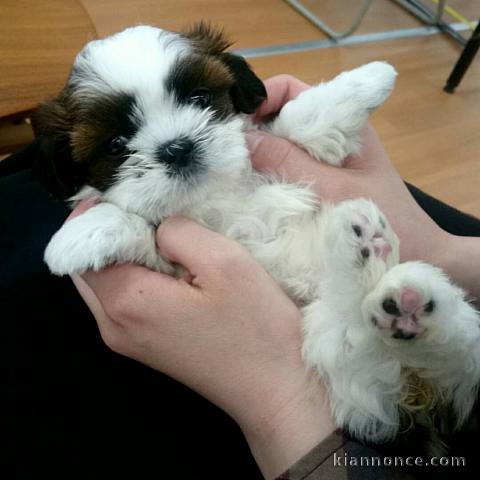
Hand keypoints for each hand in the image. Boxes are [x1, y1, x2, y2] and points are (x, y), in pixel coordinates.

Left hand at [71, 212, 333, 478]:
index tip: (127, 192)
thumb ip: (178, 232)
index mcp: (126, 301)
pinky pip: (121, 300)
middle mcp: (113, 325)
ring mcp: (126, 341)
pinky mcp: (144, 346)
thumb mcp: (224, 262)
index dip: (99, 214)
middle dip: (106, 232)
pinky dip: (132, 274)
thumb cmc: (256, 326)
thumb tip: (159, 227)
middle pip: (86, 266)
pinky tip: (168, 265)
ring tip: (160, 234)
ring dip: (120, 253)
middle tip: (145, 210)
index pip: (82, 246)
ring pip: (102, 283)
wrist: (276, 390)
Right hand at [249, 75, 479, 298]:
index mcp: (344, 120)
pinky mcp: (319, 182)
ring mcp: (324, 159)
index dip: (259, 98)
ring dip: (257, 155)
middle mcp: (331, 134)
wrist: (418, 254)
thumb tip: (240, 140)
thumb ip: (289, 162)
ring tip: (233, 173)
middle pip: (280, 116)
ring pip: (280, 144)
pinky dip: (267, 174)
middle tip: (227, 155)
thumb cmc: (385, 220)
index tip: (233, 124)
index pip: (292, 90)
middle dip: (252, 130)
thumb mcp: (334, 189)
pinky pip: (285, 168)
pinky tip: (252, 190)